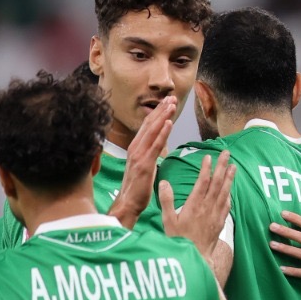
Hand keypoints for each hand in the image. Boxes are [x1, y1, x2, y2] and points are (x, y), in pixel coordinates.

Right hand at [108, 95, 179, 227]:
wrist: (128, 203)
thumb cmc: (137, 187)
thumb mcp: (144, 165)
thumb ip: (150, 153)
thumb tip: (159, 144)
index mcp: (136, 147)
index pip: (148, 125)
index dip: (158, 112)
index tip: (168, 102)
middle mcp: (135, 148)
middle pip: (149, 123)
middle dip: (161, 109)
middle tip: (172, 97)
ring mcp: (139, 155)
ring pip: (152, 131)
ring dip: (163, 116)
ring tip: (172, 104)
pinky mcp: (144, 164)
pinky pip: (155, 145)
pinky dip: (162, 133)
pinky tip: (169, 122)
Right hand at [162, 152, 234, 253]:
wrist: (195, 258)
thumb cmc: (179, 240)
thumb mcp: (167, 221)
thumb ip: (166, 200)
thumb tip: (164, 182)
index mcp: (194, 205)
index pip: (202, 182)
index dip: (206, 169)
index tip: (208, 157)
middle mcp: (207, 208)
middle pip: (216, 183)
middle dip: (222, 167)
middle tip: (226, 153)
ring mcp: (215, 215)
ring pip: (224, 193)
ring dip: (229, 178)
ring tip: (233, 166)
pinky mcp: (220, 223)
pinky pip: (227, 206)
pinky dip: (229, 195)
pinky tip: (230, 190)